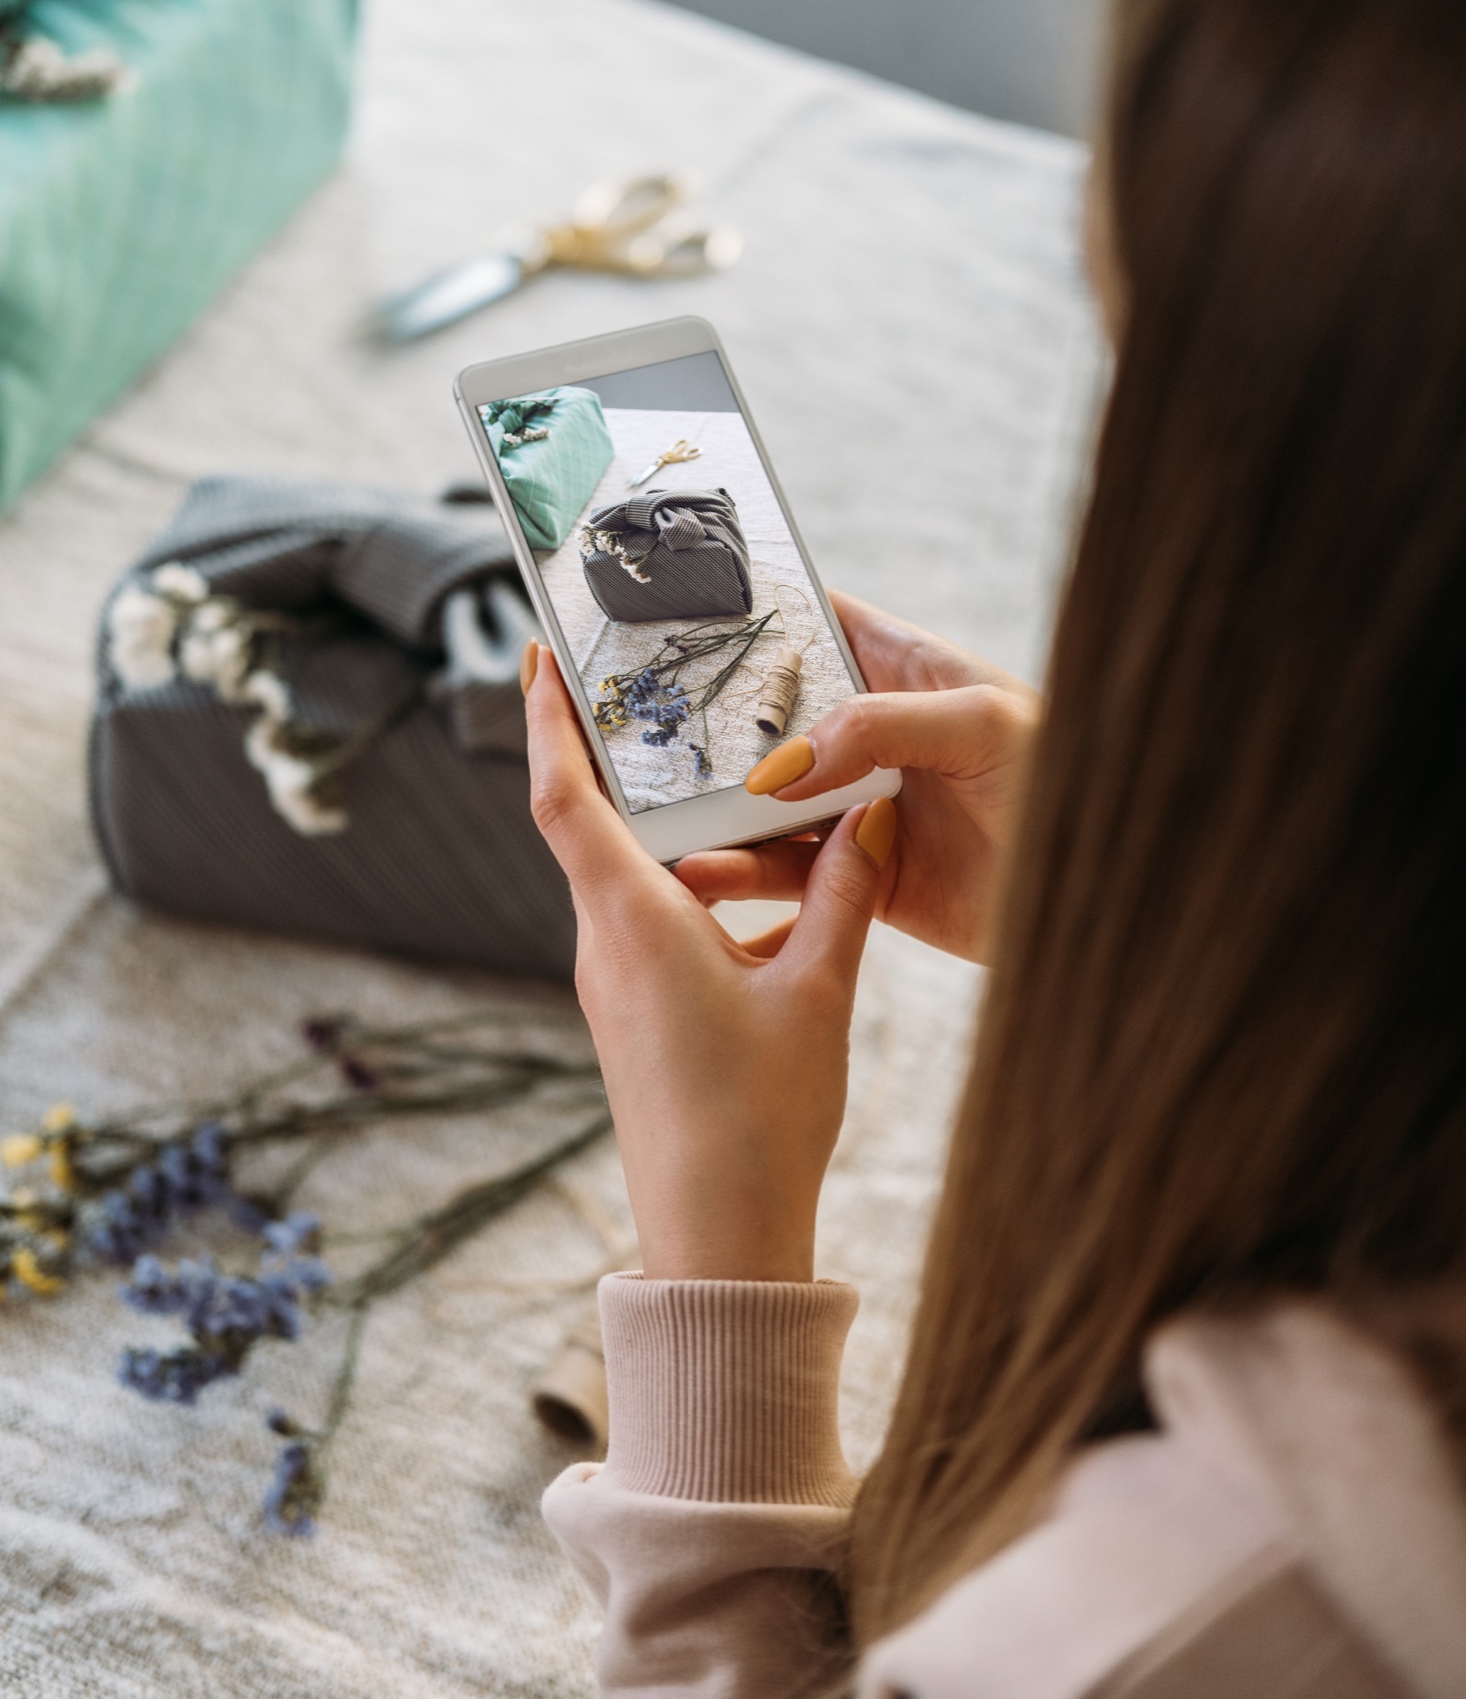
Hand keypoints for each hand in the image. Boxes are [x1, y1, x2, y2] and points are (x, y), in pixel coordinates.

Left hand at [524, 644, 894, 1280]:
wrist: (717, 1242)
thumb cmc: (760, 1122)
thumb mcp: (819, 992)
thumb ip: (845, 894)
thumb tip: (872, 815)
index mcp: (634, 921)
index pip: (565, 796)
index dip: (545, 718)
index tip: (539, 653)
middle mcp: (605, 943)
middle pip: (589, 822)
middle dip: (612, 748)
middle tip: (644, 679)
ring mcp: (613, 982)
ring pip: (626, 872)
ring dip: (662, 819)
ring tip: (717, 766)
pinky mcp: (633, 1013)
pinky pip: (649, 919)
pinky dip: (689, 880)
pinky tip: (760, 880)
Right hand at [676, 593, 1039, 962]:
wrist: (1103, 894)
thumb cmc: (1065, 780)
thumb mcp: (981, 724)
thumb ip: (879, 727)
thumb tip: (781, 764)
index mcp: (904, 671)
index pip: (816, 623)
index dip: (755, 615)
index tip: (681, 612)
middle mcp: (873, 736)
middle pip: (772, 717)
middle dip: (711, 721)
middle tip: (639, 724)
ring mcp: (862, 807)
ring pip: (768, 801)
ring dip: (714, 808)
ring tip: (654, 817)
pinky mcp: (861, 879)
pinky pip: (787, 873)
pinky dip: (742, 875)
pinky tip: (702, 874)